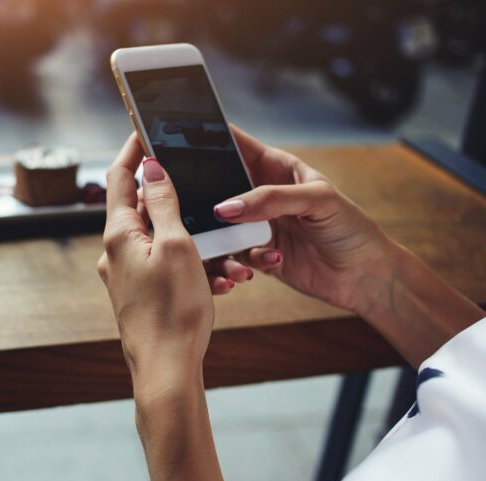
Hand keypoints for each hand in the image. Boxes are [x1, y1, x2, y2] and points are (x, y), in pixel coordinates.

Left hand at [97, 134, 250, 393]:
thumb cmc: (173, 311)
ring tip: (222, 252)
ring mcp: (125, 275)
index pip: (118, 177)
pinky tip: (216, 278)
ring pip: (159, 240)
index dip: (132, 150)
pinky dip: (189, 263)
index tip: (145, 130)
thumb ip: (163, 204)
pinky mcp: (138, 293)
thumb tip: (151, 167)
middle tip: (199, 187)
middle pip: (140, 207)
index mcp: (119, 235)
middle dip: (173, 197)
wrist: (167, 370)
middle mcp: (116, 252)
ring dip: (191, 237)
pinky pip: (165, 266)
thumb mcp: (177, 246)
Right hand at [212, 127, 395, 313]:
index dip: (211, 138)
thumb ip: (270, 199)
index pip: (236, 144)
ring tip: (242, 246)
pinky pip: (232, 255)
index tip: (183, 140)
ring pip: (219, 225)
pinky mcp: (255, 254)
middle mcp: (261, 195)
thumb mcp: (317, 200)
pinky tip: (273, 260)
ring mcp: (256, 225)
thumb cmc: (350, 228)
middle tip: (195, 203)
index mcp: (276, 168)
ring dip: (222, 237)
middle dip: (206, 195)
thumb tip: (225, 208)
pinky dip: (242, 261)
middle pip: (218, 186)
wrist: (364, 276)